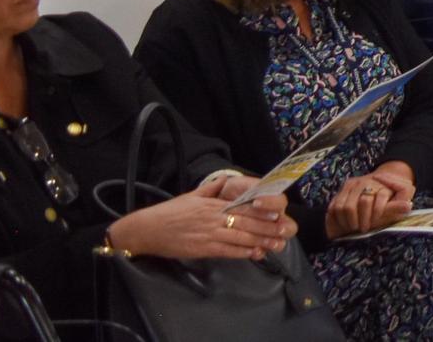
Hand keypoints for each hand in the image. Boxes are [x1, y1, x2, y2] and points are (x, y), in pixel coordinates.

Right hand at [107, 184, 294, 260]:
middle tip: (285, 231)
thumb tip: (227, 179)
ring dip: (260, 241)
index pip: (242, 206)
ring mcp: (208, 233)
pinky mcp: (202, 248)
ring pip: (240, 237)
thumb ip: (211, 188)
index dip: (262, 210)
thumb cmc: (170, 212)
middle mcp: (214, 217)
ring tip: (276, 244)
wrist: (146, 229)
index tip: (278, 213)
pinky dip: (243, 253)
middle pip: (246, 222)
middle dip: (268, 227)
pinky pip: (227, 251)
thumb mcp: (192, 195)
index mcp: (213, 204)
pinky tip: (255, 253)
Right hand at [326, 168, 414, 238]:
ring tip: (356, 226)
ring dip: (352, 221)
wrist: (372, 196)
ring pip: (349, 206)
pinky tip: (347, 223)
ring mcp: (357, 181)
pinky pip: (337, 206)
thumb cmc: (384, 207)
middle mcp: (372, 179)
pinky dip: (341, 219)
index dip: (379, 212)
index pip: (382, 196)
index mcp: (388, 183)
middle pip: (365, 202)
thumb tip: (407, 205)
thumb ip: (396, 208)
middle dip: (365, 219)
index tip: (376, 222)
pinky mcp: (346, 185)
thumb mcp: (392, 209)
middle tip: (365, 228)